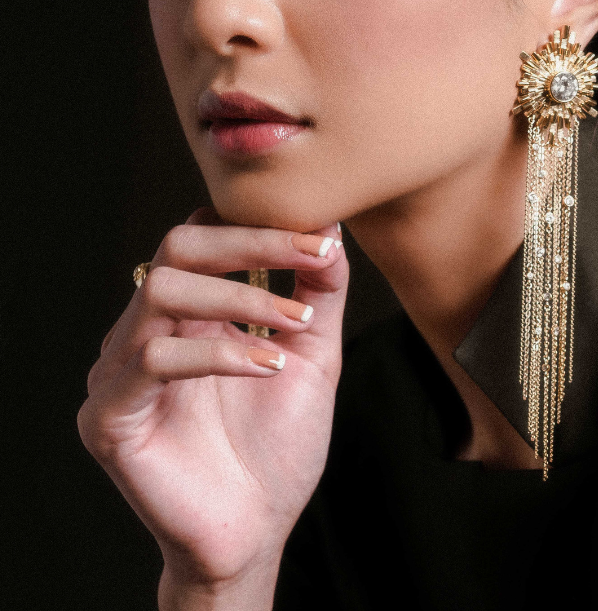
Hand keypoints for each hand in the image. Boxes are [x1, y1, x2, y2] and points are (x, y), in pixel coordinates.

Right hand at [78, 209, 348, 607]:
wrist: (256, 530)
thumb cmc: (278, 443)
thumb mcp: (312, 352)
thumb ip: (320, 290)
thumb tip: (330, 224)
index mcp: (189, 311)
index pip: (206, 233)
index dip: (261, 224)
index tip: (321, 236)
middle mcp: (147, 330)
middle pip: (178, 244)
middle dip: (251, 243)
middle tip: (312, 254)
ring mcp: (121, 371)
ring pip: (163, 291)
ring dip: (243, 298)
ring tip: (298, 324)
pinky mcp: (110, 417)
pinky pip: (153, 361)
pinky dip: (220, 353)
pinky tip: (269, 366)